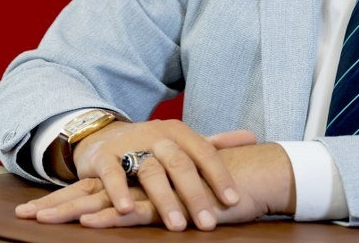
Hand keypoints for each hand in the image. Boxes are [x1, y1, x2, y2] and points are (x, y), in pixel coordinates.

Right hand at [15, 119, 258, 229]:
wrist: (105, 135)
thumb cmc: (152, 145)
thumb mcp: (183, 141)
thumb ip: (215, 143)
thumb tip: (253, 137)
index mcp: (179, 133)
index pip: (205, 153)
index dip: (219, 175)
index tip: (233, 200)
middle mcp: (157, 135)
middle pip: (180, 164)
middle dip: (195, 194)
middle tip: (208, 224)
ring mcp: (131, 145)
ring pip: (150, 171)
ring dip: (164, 199)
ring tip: (177, 226)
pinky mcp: (105, 157)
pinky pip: (113, 174)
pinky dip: (119, 191)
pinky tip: (128, 209)